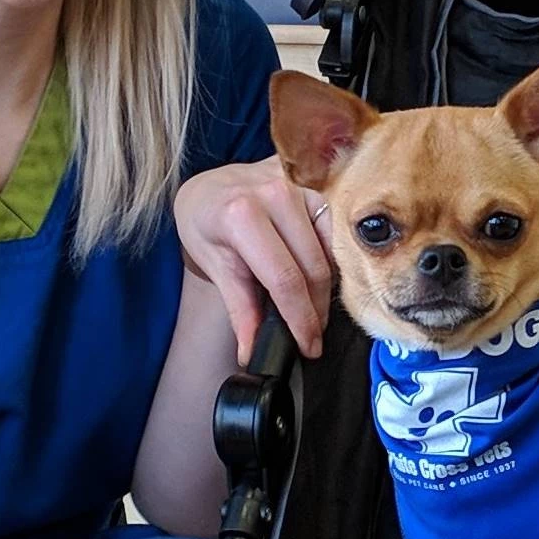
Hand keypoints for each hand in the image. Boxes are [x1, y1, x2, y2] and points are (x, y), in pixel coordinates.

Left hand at [175, 156, 332, 360]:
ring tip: (312, 313)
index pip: (284, 279)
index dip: (300, 319)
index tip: (308, 346)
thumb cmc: (205, 223)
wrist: (209, 188)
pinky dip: (329, 265)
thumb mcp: (214, 265)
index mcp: (242, 215)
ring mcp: (299, 189)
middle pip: (313, 269)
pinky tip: (316, 281)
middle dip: (316, 312)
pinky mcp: (314, 191)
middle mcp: (275, 195)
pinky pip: (334, 237)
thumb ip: (238, 309)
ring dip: (325, 291)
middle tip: (311, 339)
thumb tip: (251, 350)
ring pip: (329, 255)